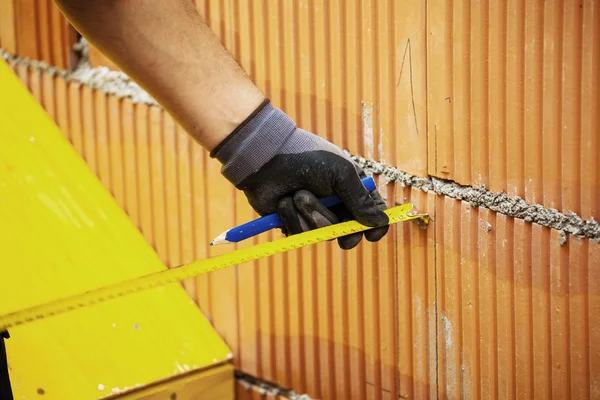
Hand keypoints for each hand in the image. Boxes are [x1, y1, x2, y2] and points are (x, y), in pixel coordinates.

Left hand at [211, 100, 388, 249]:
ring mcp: (313, 214)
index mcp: (351, 188)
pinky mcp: (292, 222)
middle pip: (348, 231)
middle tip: (343, 238)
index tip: (372, 236)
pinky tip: (284, 201)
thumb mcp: (341, 173)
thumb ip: (361, 199)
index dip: (375, 227)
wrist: (266, 157)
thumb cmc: (307, 158)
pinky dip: (292, 218)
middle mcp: (335, 204)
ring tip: (298, 194)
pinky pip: (299, 234)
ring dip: (310, 215)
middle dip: (341, 230)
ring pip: (322, 234)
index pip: (372, 213)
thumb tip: (381, 222)